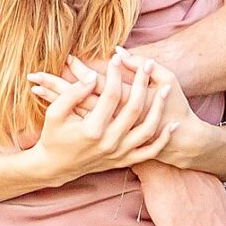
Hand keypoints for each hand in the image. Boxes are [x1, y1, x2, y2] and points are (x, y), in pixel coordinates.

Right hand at [25, 53, 176, 186]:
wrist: (55, 168)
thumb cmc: (53, 136)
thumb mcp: (54, 114)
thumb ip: (71, 94)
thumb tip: (93, 76)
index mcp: (92, 130)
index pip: (110, 95)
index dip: (114, 74)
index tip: (116, 57)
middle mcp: (109, 143)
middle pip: (133, 108)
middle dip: (142, 83)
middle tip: (147, 64)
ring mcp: (118, 153)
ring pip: (147, 130)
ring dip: (159, 108)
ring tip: (165, 88)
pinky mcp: (123, 161)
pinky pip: (149, 152)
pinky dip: (163, 139)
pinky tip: (172, 125)